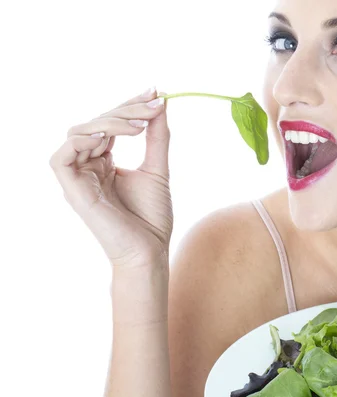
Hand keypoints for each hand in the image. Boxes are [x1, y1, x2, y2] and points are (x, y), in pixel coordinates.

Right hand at [50, 87, 173, 268]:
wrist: (150, 251)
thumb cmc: (152, 217)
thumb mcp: (157, 168)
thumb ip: (157, 137)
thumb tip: (162, 103)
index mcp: (104, 162)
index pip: (110, 123)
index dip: (130, 105)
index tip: (155, 93)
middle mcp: (88, 166)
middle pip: (96, 123)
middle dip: (126, 110)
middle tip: (154, 105)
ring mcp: (78, 178)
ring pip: (80, 132)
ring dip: (110, 122)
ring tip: (140, 125)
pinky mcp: (71, 190)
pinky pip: (62, 156)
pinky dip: (84, 140)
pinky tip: (111, 137)